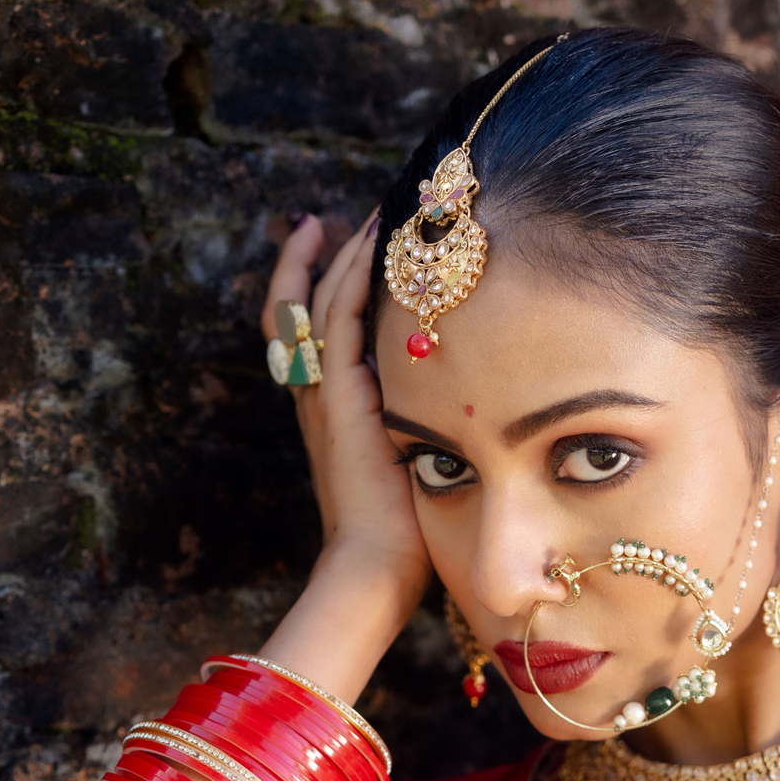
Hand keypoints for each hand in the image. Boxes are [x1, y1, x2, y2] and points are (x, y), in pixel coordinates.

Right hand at [262, 214, 430, 628]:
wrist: (377, 567)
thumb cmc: (405, 534)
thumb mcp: (417, 464)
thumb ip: (427, 428)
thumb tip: (473, 405)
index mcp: (334, 412)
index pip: (319, 331)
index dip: (331, 285)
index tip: (361, 246)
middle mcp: (318, 396)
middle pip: (307, 304)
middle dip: (333, 256)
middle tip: (364, 213)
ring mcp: (322, 394)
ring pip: (319, 300)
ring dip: (345, 253)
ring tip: (372, 214)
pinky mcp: (337, 397)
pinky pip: (336, 318)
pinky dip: (350, 275)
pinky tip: (372, 242)